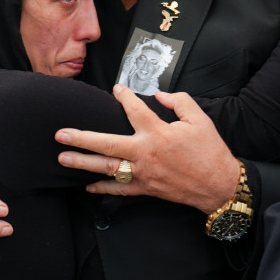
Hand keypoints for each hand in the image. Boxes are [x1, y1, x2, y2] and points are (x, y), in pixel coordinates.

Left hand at [56, 86, 239, 213]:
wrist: (219, 186)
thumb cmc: (210, 151)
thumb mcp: (200, 119)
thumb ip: (179, 101)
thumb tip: (159, 95)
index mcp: (159, 133)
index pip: (134, 110)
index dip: (124, 96)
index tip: (116, 89)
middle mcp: (146, 154)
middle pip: (107, 144)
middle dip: (81, 139)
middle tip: (60, 135)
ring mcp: (144, 174)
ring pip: (107, 168)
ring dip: (83, 163)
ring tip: (62, 158)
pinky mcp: (147, 189)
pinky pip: (120, 189)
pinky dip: (103, 188)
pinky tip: (88, 185)